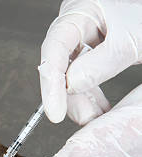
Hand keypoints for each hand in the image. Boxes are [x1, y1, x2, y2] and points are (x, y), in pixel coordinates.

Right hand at [39, 0, 141, 123]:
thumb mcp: (131, 39)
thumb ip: (102, 62)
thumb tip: (71, 85)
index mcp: (80, 13)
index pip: (54, 48)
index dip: (51, 82)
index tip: (55, 111)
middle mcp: (77, 28)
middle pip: (60, 67)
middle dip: (70, 97)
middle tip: (83, 117)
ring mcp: (85, 43)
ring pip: (72, 79)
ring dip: (83, 102)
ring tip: (95, 117)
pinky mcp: (94, 58)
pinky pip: (86, 81)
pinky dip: (93, 98)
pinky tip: (100, 110)